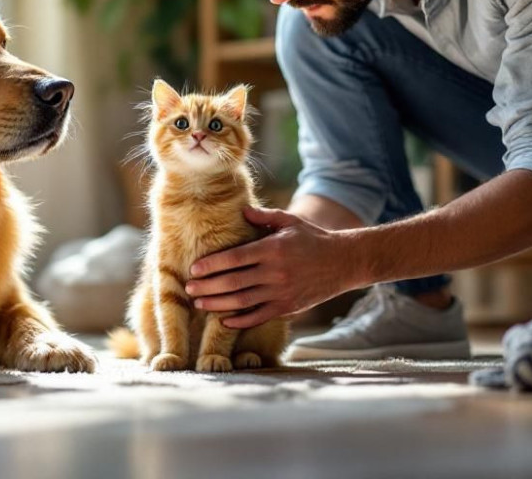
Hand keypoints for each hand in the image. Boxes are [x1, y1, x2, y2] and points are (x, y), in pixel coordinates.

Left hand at [184, 206, 357, 328]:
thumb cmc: (312, 238)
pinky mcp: (287, 307)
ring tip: (199, 304)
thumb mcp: (289, 221)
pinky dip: (241, 321)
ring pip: (243, 302)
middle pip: (233, 282)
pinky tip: (225, 321)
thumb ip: (264, 216)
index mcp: (272, 249)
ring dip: (218, 304)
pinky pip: (259, 316)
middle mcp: (275, 272)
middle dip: (208, 287)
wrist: (343, 262)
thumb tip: (241, 210)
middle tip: (188, 288)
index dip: (212, 265)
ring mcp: (281, 292)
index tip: (194, 269)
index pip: (235, 258)